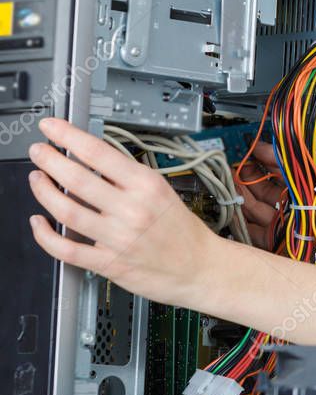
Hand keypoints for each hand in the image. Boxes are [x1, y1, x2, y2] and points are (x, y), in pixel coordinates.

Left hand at [27, 118, 220, 306]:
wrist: (200, 267)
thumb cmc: (182, 231)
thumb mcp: (162, 191)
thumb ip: (127, 177)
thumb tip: (91, 159)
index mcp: (147, 186)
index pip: (98, 153)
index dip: (67, 136)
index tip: (52, 127)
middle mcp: (131, 209)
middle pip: (76, 178)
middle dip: (48, 160)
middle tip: (38, 151)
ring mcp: (118, 237)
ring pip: (65, 210)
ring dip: (43, 191)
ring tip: (37, 179)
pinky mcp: (109, 262)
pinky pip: (65, 249)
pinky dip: (44, 235)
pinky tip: (39, 223)